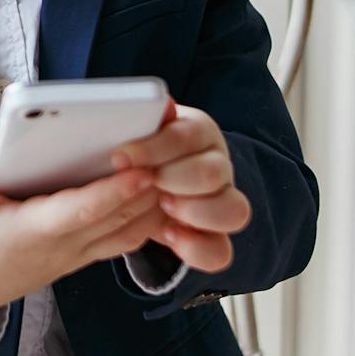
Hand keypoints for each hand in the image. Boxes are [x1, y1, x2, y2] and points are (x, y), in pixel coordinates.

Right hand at [0, 120, 167, 325]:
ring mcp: (76, 255)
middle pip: (118, 220)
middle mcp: (63, 246)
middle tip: (174, 155)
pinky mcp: (82, 257)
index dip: (114, 193)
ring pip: (128, 233)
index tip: (142, 168)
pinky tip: (159, 195)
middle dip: (149, 191)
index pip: (83, 212)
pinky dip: (145, 220)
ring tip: (175, 170)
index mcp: (33, 231)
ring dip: (153, 206)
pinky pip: (123, 241)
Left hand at [110, 96, 251, 273]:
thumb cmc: (131, 148)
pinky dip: (197, 249)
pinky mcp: (214, 236)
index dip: (155, 147)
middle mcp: (217, 164)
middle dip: (173, 179)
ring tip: (162, 207)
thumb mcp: (131, 130)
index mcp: (197, 131)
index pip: (187, 135)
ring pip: (234, 210)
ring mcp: (221, 202)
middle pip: (214, 172)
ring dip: (194, 211)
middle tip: (146, 182)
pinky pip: (221, 251)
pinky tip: (170, 236)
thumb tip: (161, 104)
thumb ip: (140, 118)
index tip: (120, 157)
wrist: (132, 179)